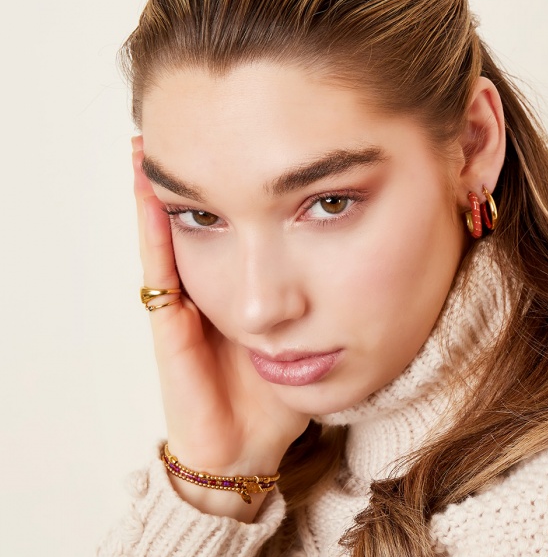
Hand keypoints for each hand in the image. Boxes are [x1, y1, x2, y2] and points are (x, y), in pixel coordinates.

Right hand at [132, 136, 309, 517]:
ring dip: (167, 183)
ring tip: (155, 132)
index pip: (240, 218)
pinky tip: (149, 186)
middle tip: (192, 112)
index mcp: (245, 284)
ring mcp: (187, 299)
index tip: (251, 130)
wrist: (251, 443)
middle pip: (205, 214)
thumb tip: (389, 248)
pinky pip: (160, 267)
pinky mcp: (170, 324)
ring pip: (175, 229)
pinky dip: (153, 226)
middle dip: (200, 167)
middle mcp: (212, 283)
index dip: (242, 177)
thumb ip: (333, 294)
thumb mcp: (313, 331)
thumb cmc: (281, 391)